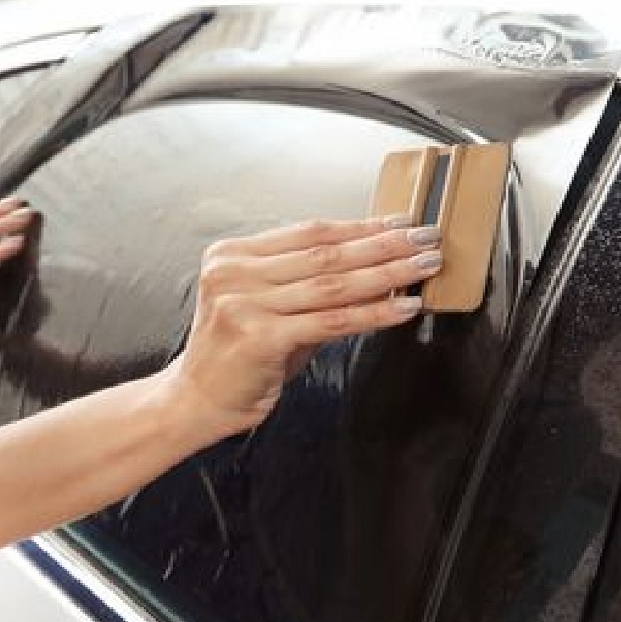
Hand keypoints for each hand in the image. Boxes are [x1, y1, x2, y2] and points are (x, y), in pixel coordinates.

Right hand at [162, 217, 442, 435]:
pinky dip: (372, 314)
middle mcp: (235, 272)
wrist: (196, 400)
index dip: (359, 225)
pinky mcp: (260, 337)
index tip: (398, 221)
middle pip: (325, 253)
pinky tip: (402, 308)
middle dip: (383, 244)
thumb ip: (312, 287)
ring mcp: (244, 303)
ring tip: (422, 266)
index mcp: (233, 255)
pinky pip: (331, 321)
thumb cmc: (236, 355)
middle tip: (425, 238)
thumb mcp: (269, 308)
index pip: (309, 232)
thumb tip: (377, 270)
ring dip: (386, 274)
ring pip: (332, 284)